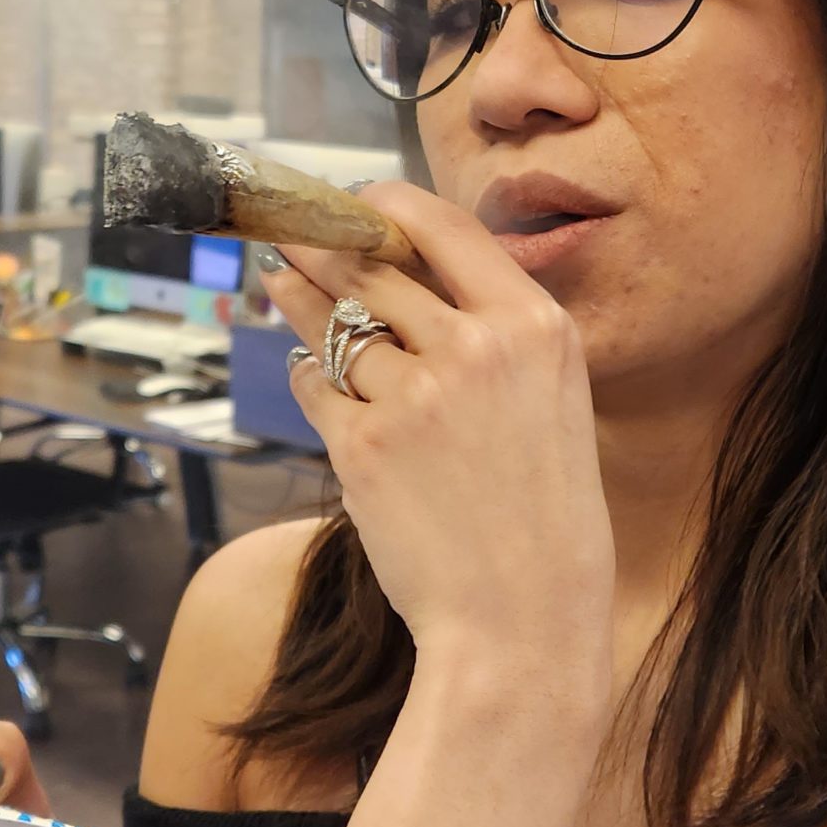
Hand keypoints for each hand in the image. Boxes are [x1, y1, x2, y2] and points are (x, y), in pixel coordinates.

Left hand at [260, 183, 614, 666]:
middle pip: (372, 264)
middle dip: (318, 242)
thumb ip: (495, 335)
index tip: (355, 204)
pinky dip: (309, 378)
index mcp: (536, 327)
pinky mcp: (363, 445)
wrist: (522, 623)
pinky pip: (315, 385)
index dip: (383, 206)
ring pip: (331, 321)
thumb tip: (410, 274)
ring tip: (276, 278)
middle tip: (286, 230)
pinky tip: (312, 376)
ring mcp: (416, 395)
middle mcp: (477, 347)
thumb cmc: (543, 521)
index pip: (442, 226)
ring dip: (297, 298)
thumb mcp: (550, 404)